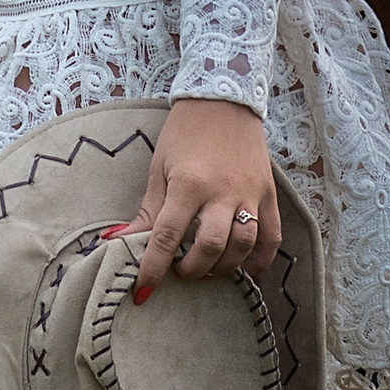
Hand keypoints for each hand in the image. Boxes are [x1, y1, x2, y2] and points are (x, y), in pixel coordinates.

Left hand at [127, 96, 277, 293]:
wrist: (224, 99)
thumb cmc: (185, 133)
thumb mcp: (159, 168)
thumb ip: (147, 211)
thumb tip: (118, 241)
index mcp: (189, 183)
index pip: (168, 236)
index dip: (154, 268)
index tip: (143, 289)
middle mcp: (222, 192)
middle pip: (210, 247)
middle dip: (190, 270)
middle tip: (179, 271)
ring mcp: (250, 194)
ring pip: (242, 246)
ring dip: (222, 267)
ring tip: (206, 268)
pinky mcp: (269, 193)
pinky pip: (271, 236)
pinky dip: (260, 259)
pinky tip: (246, 268)